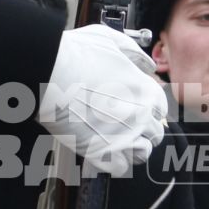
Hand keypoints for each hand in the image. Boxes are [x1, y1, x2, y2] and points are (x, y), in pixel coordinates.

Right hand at [40, 25, 166, 175]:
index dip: (148, 108)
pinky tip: (105, 153)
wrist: (48, 73)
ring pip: (142, 153)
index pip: (160, 109)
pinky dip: (115, 163)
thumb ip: (133, 52)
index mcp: (144, 90)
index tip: (135, 108)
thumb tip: (147, 64)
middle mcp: (140, 115)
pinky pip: (121, 168)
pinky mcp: (102, 153)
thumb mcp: (110, 40)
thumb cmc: (75, 55)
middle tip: (124, 126)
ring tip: (116, 141)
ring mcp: (123, 136)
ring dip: (132, 148)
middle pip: (155, 133)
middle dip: (142, 130)